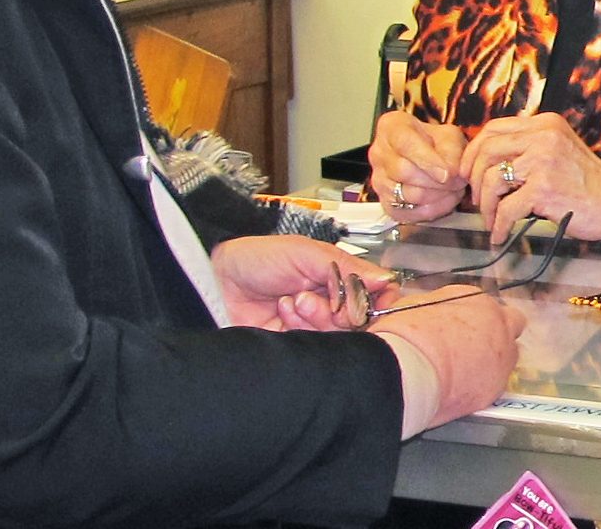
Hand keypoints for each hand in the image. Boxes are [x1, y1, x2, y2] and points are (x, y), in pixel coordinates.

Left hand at [210, 235, 390, 330]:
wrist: (215, 278)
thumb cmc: (258, 258)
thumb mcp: (305, 253)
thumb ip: (346, 267)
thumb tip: (385, 280)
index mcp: (337, 279)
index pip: (373, 296)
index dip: (375, 301)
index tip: (371, 300)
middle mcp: (330, 305)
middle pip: (360, 322)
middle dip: (341, 310)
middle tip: (316, 296)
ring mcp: (312, 327)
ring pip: (339, 337)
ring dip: (317, 317)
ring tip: (293, 300)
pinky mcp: (295, 347)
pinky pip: (315, 347)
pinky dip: (300, 327)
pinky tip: (282, 312)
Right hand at [368, 109, 468, 220]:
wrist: (428, 155)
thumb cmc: (435, 142)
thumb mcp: (449, 135)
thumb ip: (451, 150)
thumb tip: (450, 172)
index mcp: (391, 127)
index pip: (405, 143)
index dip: (427, 160)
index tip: (447, 173)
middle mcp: (379, 153)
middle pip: (404, 172)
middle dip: (437, 180)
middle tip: (457, 180)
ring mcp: (379, 180)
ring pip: (409, 194)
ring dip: (438, 195)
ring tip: (453, 188)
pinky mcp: (386, 203)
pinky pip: (410, 213)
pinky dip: (433, 209)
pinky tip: (444, 199)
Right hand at [370, 286, 524, 434]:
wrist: (409, 369)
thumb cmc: (408, 334)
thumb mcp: (416, 304)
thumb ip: (436, 307)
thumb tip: (432, 314)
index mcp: (476, 300)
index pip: (486, 304)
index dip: (475, 317)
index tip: (462, 326)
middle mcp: (497, 324)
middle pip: (511, 324)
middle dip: (498, 332)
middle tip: (473, 345)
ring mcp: (502, 357)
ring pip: (509, 356)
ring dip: (493, 360)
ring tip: (466, 371)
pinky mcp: (496, 387)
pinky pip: (496, 384)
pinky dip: (483, 386)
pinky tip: (462, 389)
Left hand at [460, 112, 600, 244]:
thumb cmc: (588, 182)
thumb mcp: (559, 149)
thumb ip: (530, 147)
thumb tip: (487, 162)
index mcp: (545, 124)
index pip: (494, 128)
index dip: (474, 150)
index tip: (469, 171)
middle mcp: (542, 137)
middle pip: (486, 151)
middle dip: (474, 178)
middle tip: (475, 199)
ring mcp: (543, 162)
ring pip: (491, 179)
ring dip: (485, 205)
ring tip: (491, 219)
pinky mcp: (544, 189)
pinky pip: (506, 209)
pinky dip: (499, 225)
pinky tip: (501, 234)